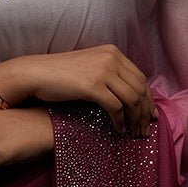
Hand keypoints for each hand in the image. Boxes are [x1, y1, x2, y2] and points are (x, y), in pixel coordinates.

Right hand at [0, 46, 157, 138]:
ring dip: (135, 120)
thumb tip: (125, 96)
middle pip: (140, 89)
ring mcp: (103, 71)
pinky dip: (120, 122)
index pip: (140, 77)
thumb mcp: (89, 67)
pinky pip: (116, 107)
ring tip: (135, 133)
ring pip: (132, 99)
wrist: (37, 73)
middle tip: (146, 129)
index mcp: (113, 52)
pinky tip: (119, 131)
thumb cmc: (60, 74)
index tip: (150, 115)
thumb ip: (108, 75)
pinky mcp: (93, 86)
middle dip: (145, 112)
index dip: (148, 98)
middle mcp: (111, 58)